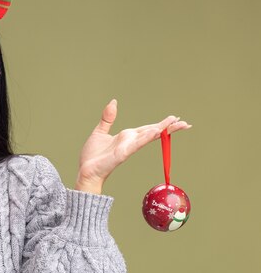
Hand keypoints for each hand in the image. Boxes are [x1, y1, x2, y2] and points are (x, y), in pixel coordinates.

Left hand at [74, 99, 191, 193]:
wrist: (86, 170)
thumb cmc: (93, 155)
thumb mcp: (100, 131)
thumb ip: (108, 118)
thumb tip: (114, 102)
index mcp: (127, 136)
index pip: (148, 128)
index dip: (162, 124)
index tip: (175, 118)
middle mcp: (130, 141)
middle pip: (153, 132)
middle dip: (169, 127)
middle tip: (186, 123)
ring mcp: (128, 147)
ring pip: (148, 136)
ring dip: (162, 130)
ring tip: (177, 124)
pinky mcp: (122, 154)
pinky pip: (136, 144)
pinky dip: (146, 138)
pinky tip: (155, 131)